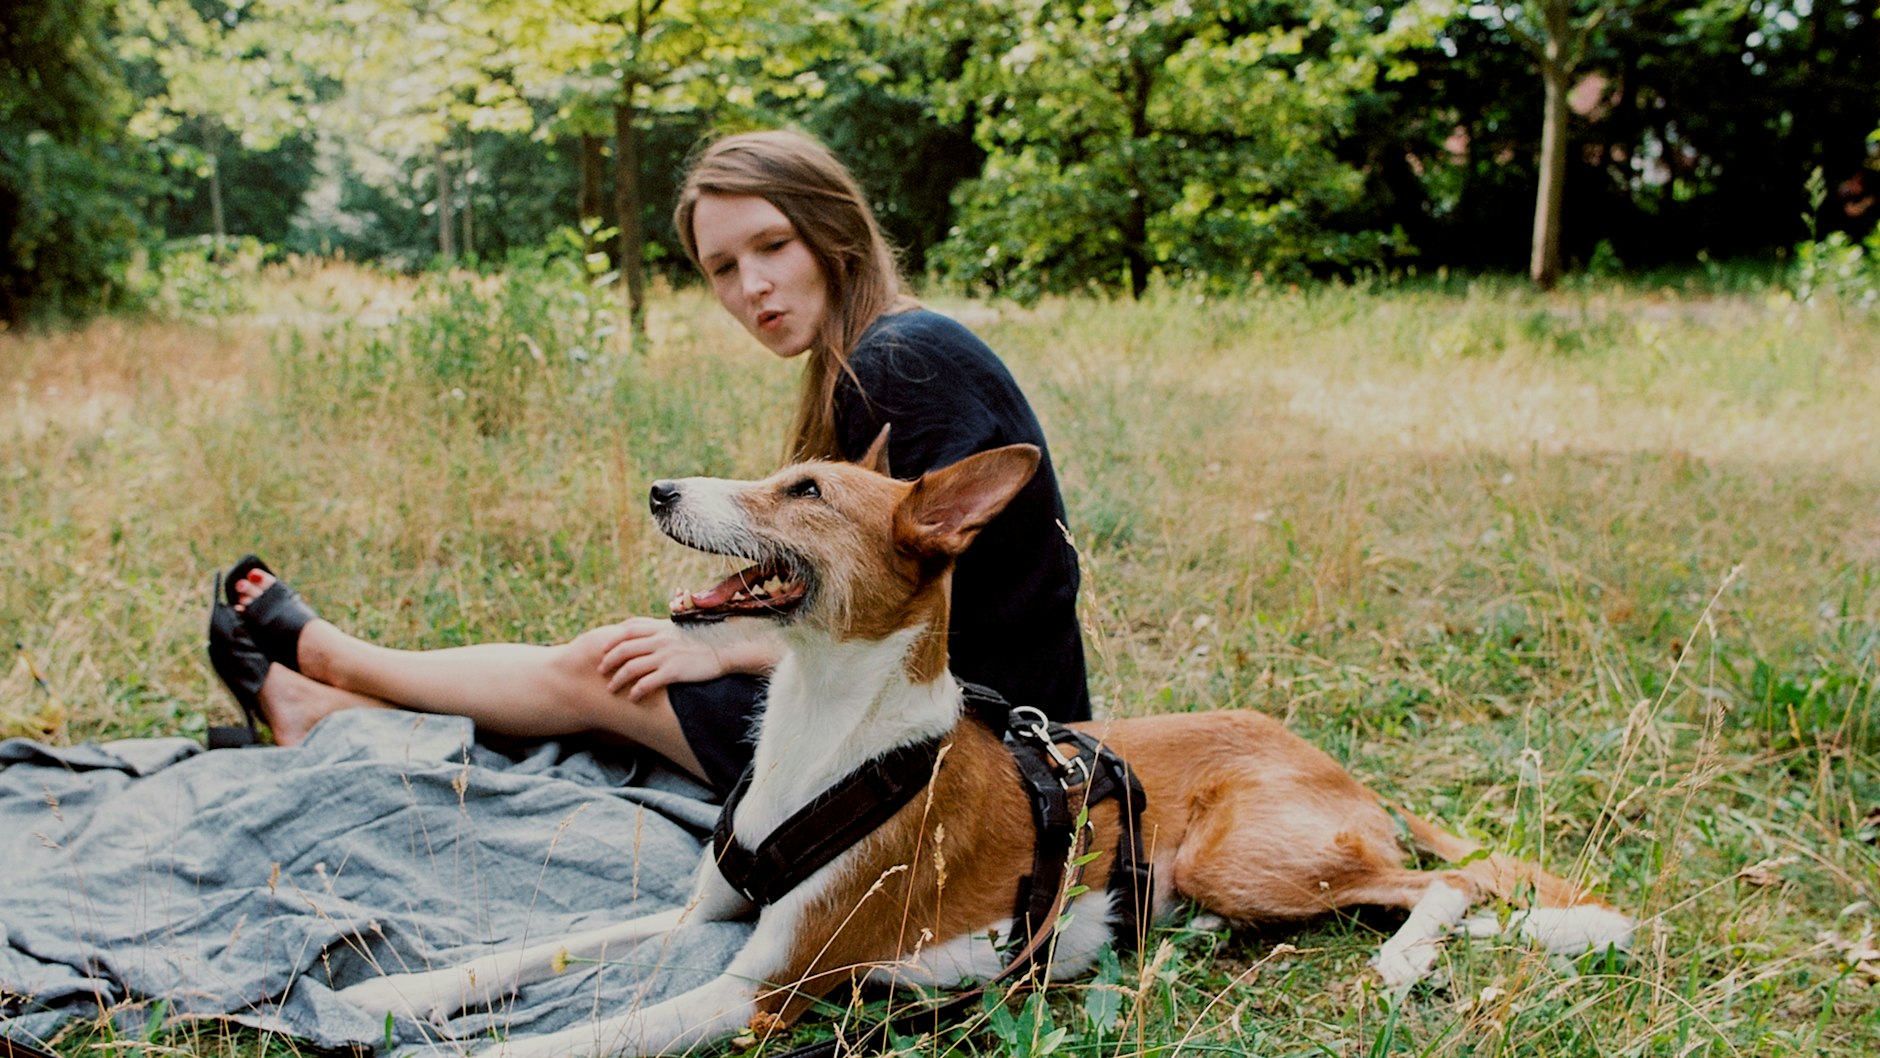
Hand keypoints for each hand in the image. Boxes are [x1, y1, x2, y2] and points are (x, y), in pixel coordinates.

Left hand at [596, 617, 743, 700]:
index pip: (627, 629)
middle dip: (608, 661)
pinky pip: (647, 683)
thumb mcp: (678, 629)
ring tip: (611, 688)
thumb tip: (641, 634)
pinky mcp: (673, 671)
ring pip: (631, 667)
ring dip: (617, 679)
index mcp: (660, 628)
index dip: (611, 640)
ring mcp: (666, 656)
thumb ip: (659, 630)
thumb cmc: (701, 641)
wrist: (724, 650)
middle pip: (624, 649)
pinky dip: (636, 691)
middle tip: (600, 671)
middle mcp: (660, 640)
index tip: (602, 650)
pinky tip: (632, 698)